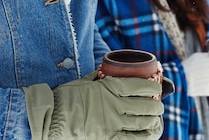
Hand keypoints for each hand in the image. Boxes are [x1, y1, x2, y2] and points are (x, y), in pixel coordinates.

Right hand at [24, 71, 163, 139]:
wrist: (49, 117)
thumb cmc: (64, 98)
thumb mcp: (84, 82)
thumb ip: (98, 79)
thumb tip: (105, 74)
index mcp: (109, 88)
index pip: (139, 86)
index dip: (152, 87)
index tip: (156, 87)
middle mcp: (115, 106)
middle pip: (146, 106)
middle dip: (157, 106)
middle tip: (159, 106)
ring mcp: (113, 124)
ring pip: (144, 124)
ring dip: (155, 121)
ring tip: (157, 120)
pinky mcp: (108, 139)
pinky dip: (145, 137)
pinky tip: (150, 134)